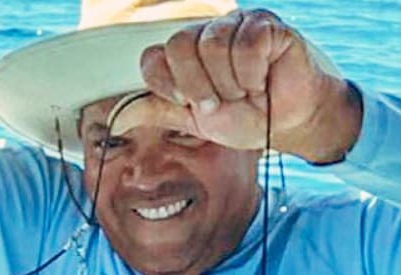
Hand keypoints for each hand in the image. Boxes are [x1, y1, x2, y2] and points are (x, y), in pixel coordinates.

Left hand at [139, 9, 361, 162]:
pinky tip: (261, 80)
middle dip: (199, 87)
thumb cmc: (244, 118)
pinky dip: (252, 72)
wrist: (285, 124)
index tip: (188, 103)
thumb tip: (115, 117)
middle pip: (179, 46)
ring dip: (229, 84)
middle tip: (219, 102)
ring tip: (245, 93)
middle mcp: (207, 33)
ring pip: (213, 45)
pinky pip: (246, 43)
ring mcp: (236, 25)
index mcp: (186, 54)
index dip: (168, 84)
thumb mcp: (192, 120)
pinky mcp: (266, 25)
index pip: (154, 57)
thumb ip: (157, 111)